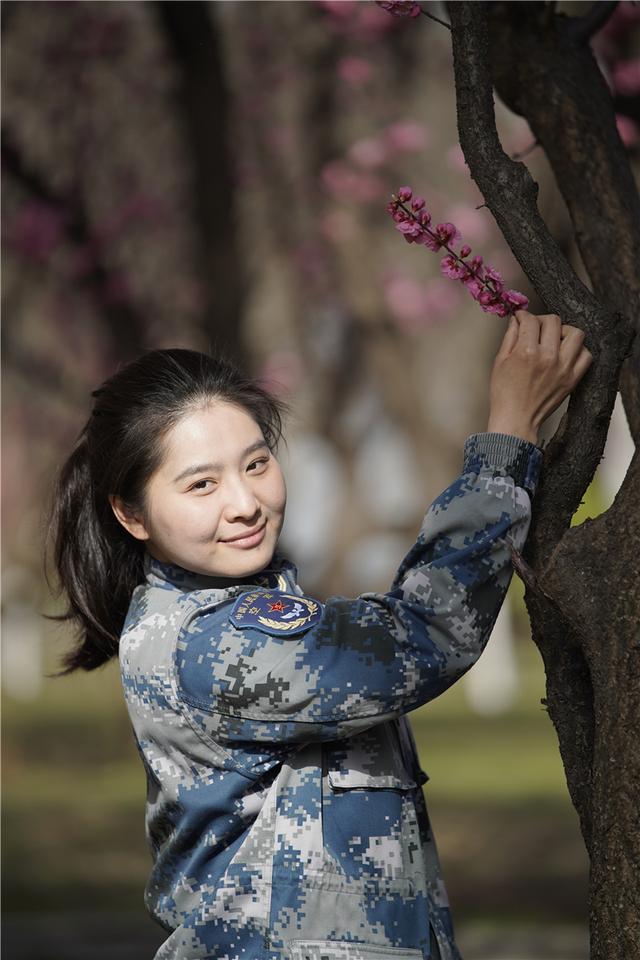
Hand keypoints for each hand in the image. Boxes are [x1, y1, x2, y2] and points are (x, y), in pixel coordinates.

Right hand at [487, 310, 593, 444]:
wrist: (516, 420)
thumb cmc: (504, 394)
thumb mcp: (499, 362)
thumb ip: (510, 337)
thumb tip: (516, 321)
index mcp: (526, 352)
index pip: (531, 320)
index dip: (524, 315)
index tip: (522, 318)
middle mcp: (548, 357)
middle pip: (554, 321)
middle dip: (542, 320)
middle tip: (536, 327)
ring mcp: (563, 368)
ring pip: (576, 333)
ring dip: (564, 331)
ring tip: (555, 338)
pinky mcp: (573, 378)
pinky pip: (586, 355)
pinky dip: (578, 350)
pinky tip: (566, 353)